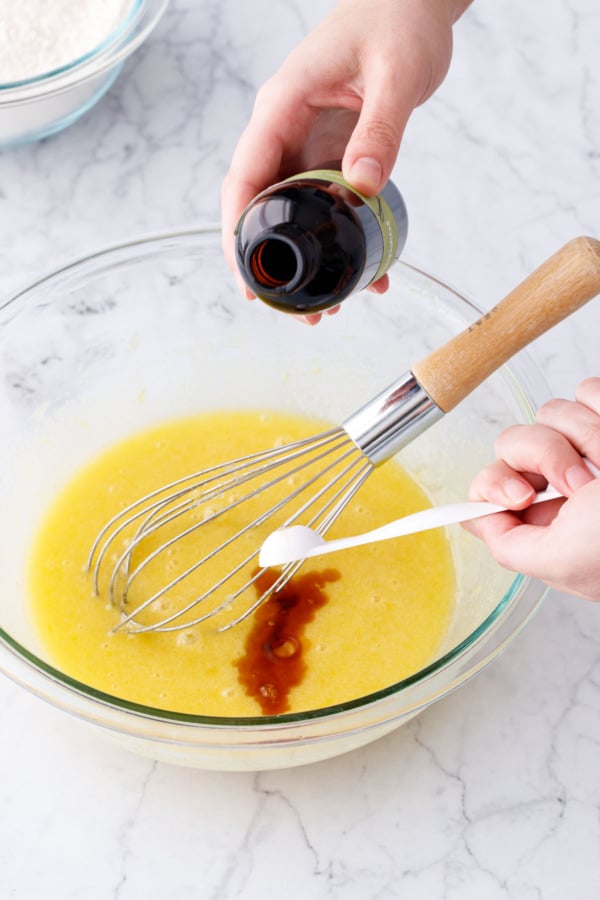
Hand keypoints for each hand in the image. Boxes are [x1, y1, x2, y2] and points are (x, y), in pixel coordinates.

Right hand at [221, 0, 468, 322]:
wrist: (413, 0)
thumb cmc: (397, 19)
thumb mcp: (395, 75)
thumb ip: (380, 131)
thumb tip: (362, 188)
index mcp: (282, 106)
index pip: (243, 177)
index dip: (237, 232)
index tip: (247, 279)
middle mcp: (285, 129)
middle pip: (260, 206)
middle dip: (272, 262)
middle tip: (299, 310)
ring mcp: (306, 142)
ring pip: (291, 212)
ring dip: (306, 259)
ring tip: (330, 305)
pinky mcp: (330, 151)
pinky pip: (325, 203)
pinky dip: (338, 238)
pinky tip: (365, 267)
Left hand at [465, 378, 599, 600]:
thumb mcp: (566, 561)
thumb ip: (512, 545)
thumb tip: (472, 519)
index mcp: (549, 524)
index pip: (491, 488)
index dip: (493, 483)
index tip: (520, 491)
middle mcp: (566, 485)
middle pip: (513, 444)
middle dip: (544, 455)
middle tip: (580, 483)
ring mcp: (593, 448)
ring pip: (551, 412)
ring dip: (586, 435)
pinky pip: (588, 390)